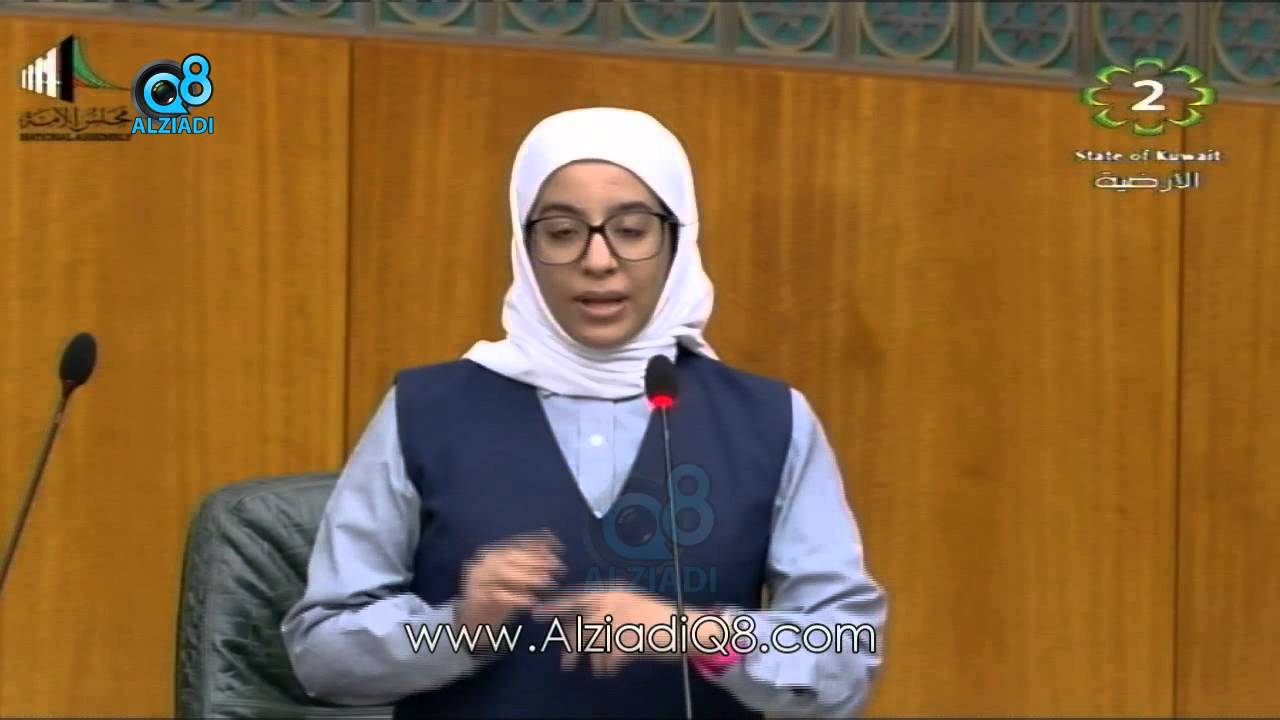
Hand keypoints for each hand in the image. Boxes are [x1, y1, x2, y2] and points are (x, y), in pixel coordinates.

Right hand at [456, 530, 564, 647]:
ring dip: (527, 576)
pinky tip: (532, 601)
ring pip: (502, 572)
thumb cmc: (502, 597)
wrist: (477, 622)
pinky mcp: (475, 596)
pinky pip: (497, 595)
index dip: (538, 544)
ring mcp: (477, 578)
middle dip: (535, 560)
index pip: (517, 544)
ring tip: (546, 582)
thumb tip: (550, 546)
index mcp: (494, 553)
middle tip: (556, 565)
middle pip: (510, 556)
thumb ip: (530, 563)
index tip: (558, 546)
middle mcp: (483, 562)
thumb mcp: (518, 579)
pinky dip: (516, 598)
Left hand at [533, 588, 726, 675]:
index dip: (557, 606)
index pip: (578, 598)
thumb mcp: (629, 609)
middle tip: (565, 664)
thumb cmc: (655, 621)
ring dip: (593, 660)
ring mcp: (621, 619)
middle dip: (570, 645)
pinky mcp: (629, 639)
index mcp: (613, 592)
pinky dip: (608, 667)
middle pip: (581, 624)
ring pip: (593, 643)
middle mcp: (614, 602)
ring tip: (598, 669)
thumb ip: (603, 616)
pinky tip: (612, 669)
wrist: (685, 630)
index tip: (537, 614)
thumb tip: (574, 632)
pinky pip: (607, 658)